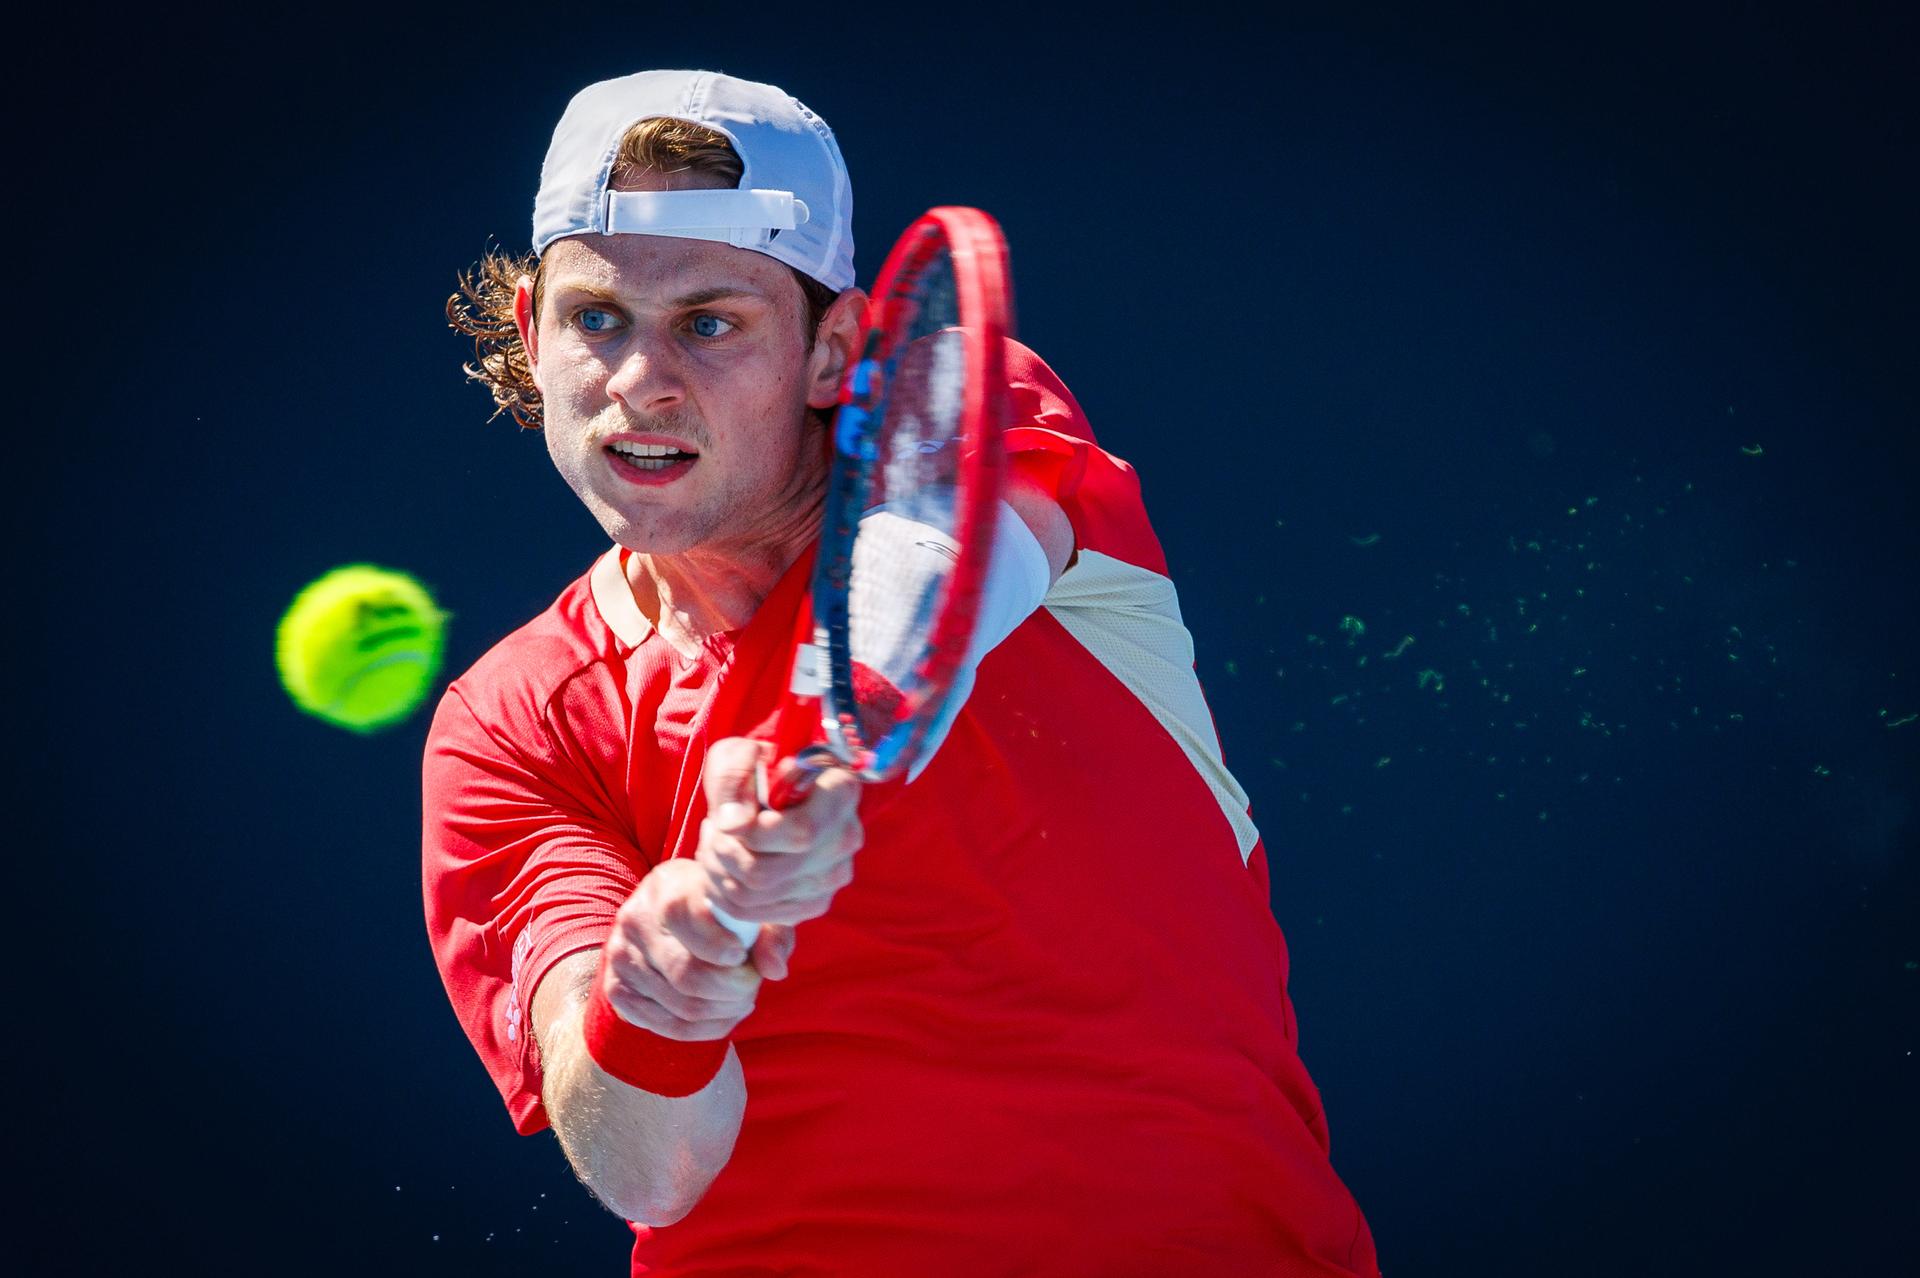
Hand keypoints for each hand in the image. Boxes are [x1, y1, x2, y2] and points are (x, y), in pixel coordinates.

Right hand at [600, 858, 796, 1042]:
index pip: (685, 917)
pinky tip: (721, 1012)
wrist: (672, 921)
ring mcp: (621, 956)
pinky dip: (705, 1029)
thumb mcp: (750, 911)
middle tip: (752, 985)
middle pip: (688, 974)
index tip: (743, 955)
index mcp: (667, 886)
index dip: (721, 946)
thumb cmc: (722, 914)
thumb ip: (772, 933)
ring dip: (725, 1012)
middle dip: (733, 990)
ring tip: (741, 998)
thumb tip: (774, 969)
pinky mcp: (617, 990)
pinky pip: (668, 1027)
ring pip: (682, 1007)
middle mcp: (635, 919)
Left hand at [696, 736, 863, 928]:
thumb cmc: (757, 767)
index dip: (749, 834)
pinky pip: (757, 914)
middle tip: (709, 829)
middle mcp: (846, 838)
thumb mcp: (738, 755)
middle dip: (721, 853)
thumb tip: (732, 824)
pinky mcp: (814, 903)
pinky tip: (725, 867)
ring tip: (713, 845)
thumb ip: (734, 779)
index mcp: (841, 792)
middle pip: (766, 873)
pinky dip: (726, 894)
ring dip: (717, 873)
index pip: (799, 834)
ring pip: (755, 896)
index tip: (722, 817)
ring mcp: (833, 876)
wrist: (775, 789)